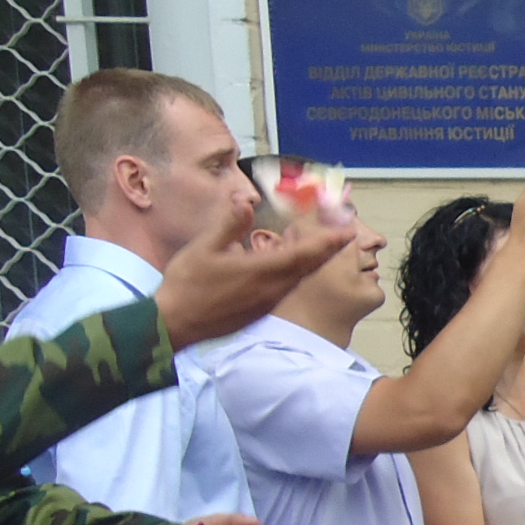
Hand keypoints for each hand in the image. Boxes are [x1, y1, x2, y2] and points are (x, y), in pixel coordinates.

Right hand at [155, 202, 351, 348]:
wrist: (176, 325)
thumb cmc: (187, 285)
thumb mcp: (204, 248)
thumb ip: (229, 223)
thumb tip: (247, 199)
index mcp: (263, 270)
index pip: (304, 253)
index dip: (328, 241)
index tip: (348, 230)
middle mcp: (273, 288)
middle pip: (309, 266)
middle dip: (328, 249)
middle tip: (345, 234)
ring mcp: (269, 302)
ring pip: (299, 278)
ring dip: (315, 262)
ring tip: (327, 246)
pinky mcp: (261, 310)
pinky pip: (287, 288)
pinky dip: (298, 274)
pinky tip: (295, 266)